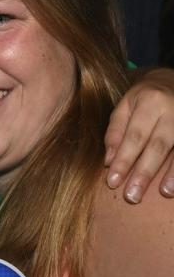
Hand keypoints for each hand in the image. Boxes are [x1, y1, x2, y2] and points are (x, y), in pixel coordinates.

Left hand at [105, 68, 173, 201]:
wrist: (173, 80)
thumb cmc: (144, 96)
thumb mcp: (125, 105)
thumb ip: (115, 131)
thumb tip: (109, 160)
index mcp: (149, 102)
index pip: (134, 136)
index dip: (123, 160)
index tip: (112, 181)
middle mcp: (172, 111)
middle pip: (157, 145)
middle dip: (143, 172)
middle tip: (131, 196)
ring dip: (171, 174)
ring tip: (162, 193)